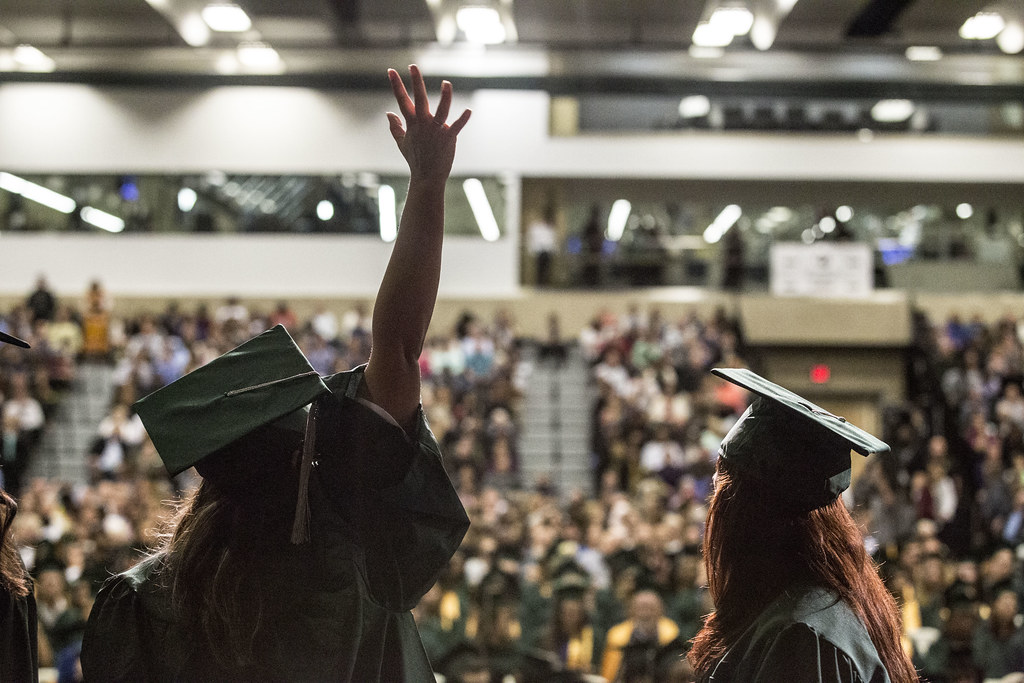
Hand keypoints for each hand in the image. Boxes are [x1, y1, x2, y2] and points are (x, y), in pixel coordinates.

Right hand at [387, 64, 470, 182]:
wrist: (427, 177)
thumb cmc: (415, 159)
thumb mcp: (402, 142)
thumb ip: (395, 127)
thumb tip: (388, 113)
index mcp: (412, 123)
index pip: (402, 100)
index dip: (396, 85)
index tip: (391, 71)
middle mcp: (423, 124)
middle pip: (419, 99)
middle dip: (416, 82)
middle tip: (413, 66)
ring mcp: (436, 131)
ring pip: (441, 110)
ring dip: (445, 96)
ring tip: (446, 83)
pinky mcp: (448, 138)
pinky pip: (456, 126)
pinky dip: (462, 119)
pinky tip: (468, 111)